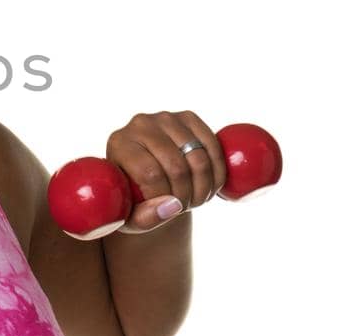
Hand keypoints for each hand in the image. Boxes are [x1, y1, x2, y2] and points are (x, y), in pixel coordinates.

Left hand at [105, 110, 225, 233]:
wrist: (146, 175)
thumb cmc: (133, 199)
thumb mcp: (130, 217)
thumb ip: (144, 218)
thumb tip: (172, 206)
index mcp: (119, 144)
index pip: (150, 174)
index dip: (165, 197)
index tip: (167, 208)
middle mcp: (140, 124)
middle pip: (177, 167)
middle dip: (187, 195)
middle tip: (185, 207)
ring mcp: (166, 118)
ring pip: (198, 159)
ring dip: (204, 187)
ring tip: (196, 199)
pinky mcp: (188, 117)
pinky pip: (213, 148)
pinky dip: (218, 172)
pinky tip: (209, 185)